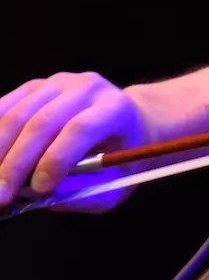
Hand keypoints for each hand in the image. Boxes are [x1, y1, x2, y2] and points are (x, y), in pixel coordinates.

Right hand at [0, 71, 148, 211]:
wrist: (125, 122)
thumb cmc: (119, 158)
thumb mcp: (115, 183)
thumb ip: (83, 194)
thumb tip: (35, 197)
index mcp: (116, 108)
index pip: (80, 128)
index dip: (56, 159)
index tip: (39, 189)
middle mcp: (88, 87)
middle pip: (43, 123)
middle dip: (16, 164)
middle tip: (1, 196)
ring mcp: (59, 82)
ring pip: (17, 115)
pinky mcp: (35, 86)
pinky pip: (4, 108)